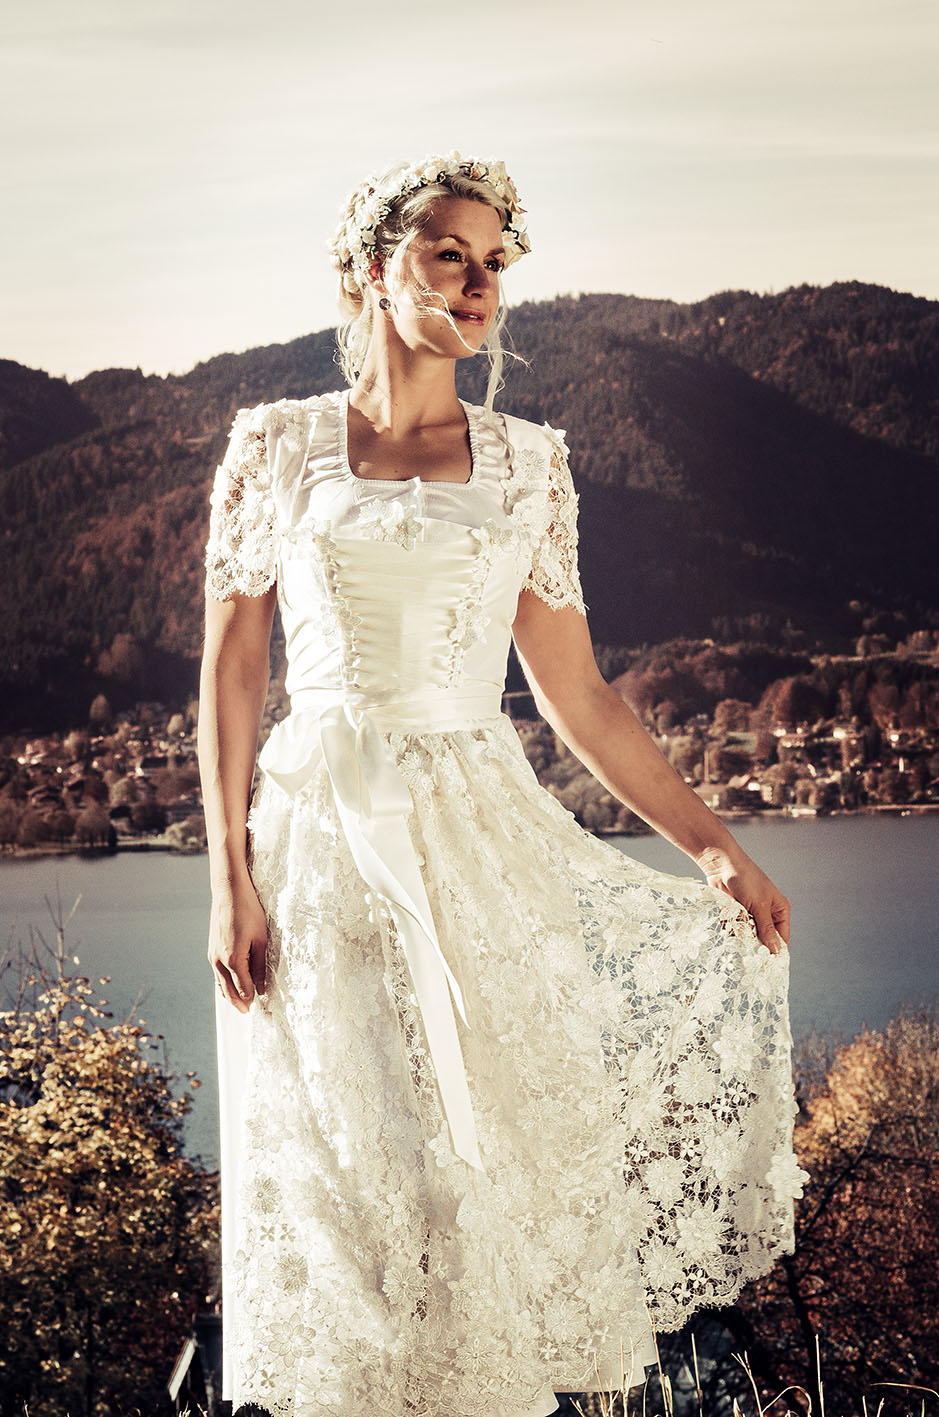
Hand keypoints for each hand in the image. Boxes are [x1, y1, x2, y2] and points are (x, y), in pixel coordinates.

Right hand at [208, 875, 269, 1010]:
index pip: (243, 988)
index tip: (261, 1008)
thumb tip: (261, 987)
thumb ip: (260, 966)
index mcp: (233, 959)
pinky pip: (216, 973)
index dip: (252, 999)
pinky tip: (229, 986)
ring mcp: (212, 955)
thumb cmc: (248, 911)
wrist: (229, 891)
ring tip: (240, 1004)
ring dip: (230, 995)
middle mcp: (219, 960)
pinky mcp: (211, 949)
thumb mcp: (261, 939)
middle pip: (228, 990)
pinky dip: (223, 983)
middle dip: (239, 1003)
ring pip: (220, 983)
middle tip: (249, 1012)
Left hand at [695, 846, 789, 954]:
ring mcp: (750, 915)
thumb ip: (765, 929)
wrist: (720, 865)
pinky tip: (727, 919)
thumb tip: (775, 950)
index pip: (782, 938)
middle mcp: (767, 914)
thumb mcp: (758, 905)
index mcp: (779, 910)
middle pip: (763, 939)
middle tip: (747, 952)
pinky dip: (730, 928)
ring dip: (740, 934)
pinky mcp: (735, 914)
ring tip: (735, 925)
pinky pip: (734, 929)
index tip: (767, 966)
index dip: (776, 952)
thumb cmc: (745, 879)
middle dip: (754, 943)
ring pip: (747, 936)